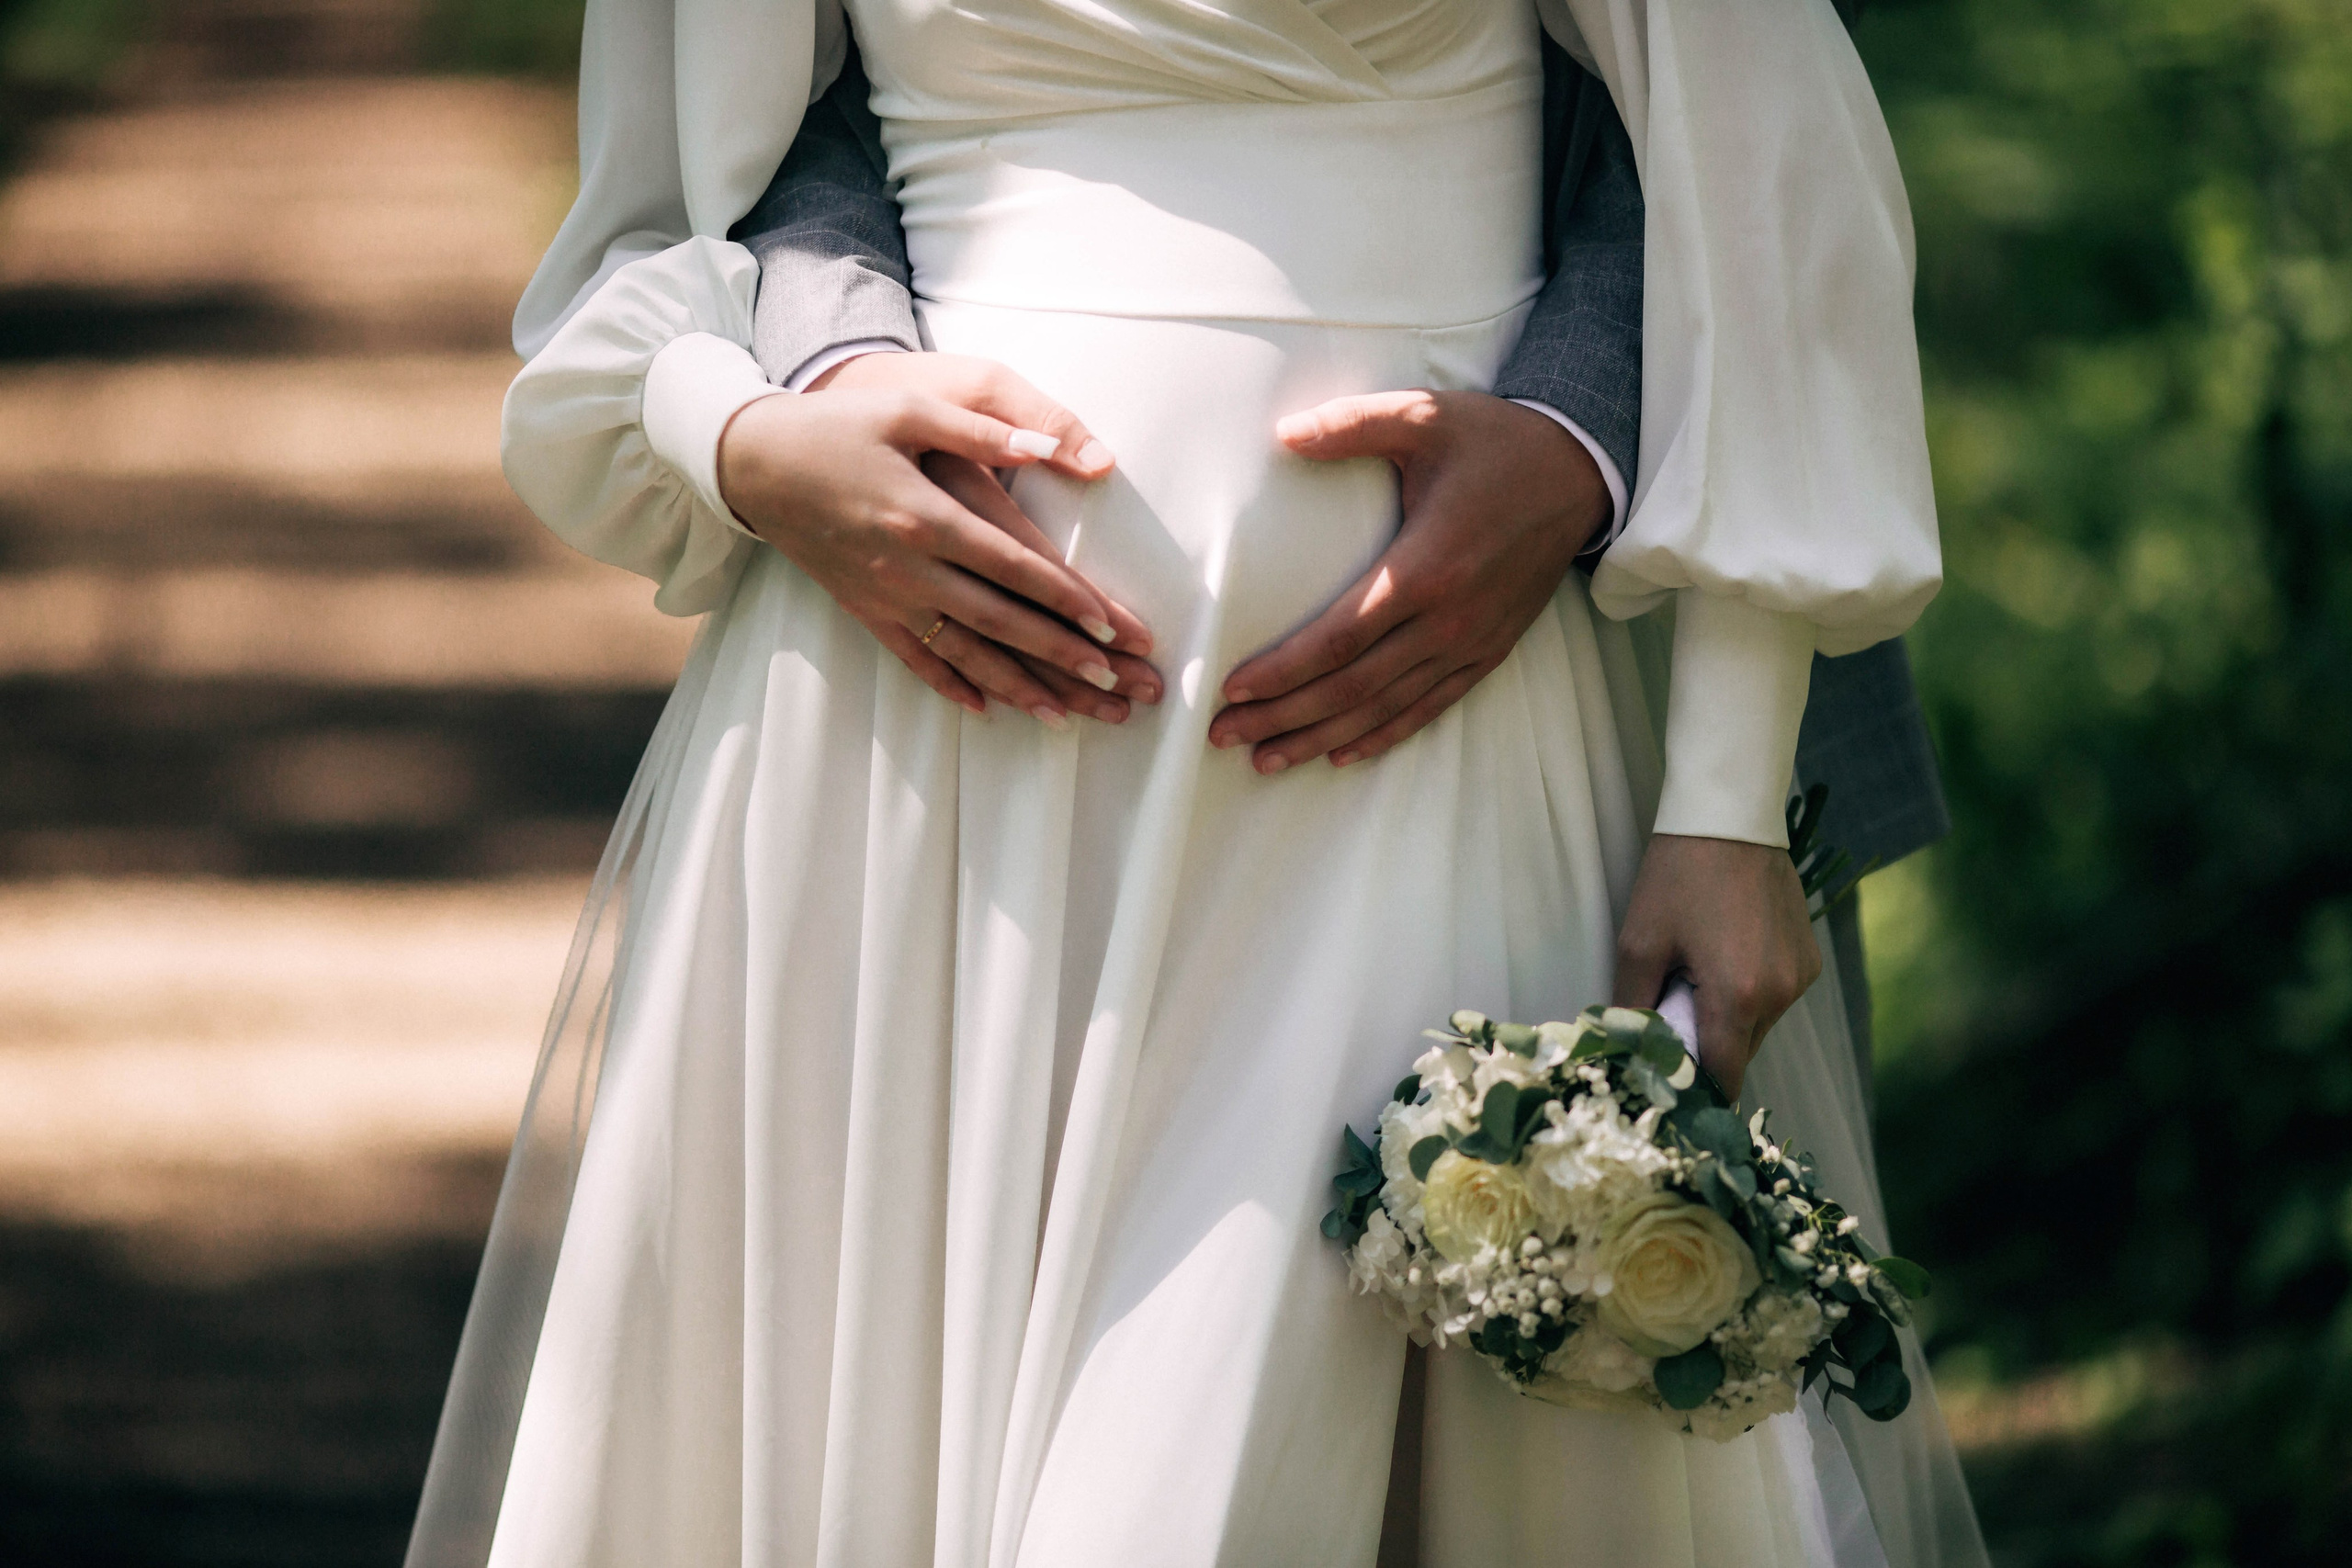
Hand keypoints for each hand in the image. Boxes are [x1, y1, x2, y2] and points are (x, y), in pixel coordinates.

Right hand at [718, 352, 1155, 724]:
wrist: (751, 461)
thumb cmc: (835, 426)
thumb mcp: (909, 410)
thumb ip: (981, 430)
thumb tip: (1051, 445)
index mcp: (927, 515)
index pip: (1014, 566)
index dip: (1067, 598)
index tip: (1112, 627)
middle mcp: (909, 567)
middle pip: (1000, 622)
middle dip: (1062, 656)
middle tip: (1115, 686)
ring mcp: (884, 596)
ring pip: (964, 653)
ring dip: (1020, 686)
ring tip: (1068, 716)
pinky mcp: (862, 610)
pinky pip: (913, 659)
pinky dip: (952, 685)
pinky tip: (987, 709)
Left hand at [1208, 390, 1609, 772]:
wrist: (1580, 472)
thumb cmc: (1495, 442)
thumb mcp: (1424, 417)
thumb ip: (1352, 425)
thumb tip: (1283, 434)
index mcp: (1426, 566)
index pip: (1340, 637)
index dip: (1284, 670)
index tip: (1233, 688)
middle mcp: (1449, 618)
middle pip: (1352, 686)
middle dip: (1284, 715)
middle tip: (1224, 734)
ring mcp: (1472, 642)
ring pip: (1385, 708)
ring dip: (1322, 738)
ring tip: (1267, 759)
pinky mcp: (1489, 651)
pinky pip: (1430, 707)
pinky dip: (1383, 735)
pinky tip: (1342, 754)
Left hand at [1611, 834, 1822, 1100]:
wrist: (1730, 817)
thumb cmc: (1677, 876)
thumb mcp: (1638, 943)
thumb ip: (1632, 1007)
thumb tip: (1627, 1050)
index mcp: (1738, 997)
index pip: (1723, 1077)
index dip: (1694, 1089)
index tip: (1668, 1085)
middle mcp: (1780, 994)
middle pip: (1740, 1053)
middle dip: (1706, 1048)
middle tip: (1669, 1019)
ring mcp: (1800, 976)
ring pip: (1758, 1025)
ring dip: (1728, 1018)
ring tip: (1694, 978)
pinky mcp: (1809, 958)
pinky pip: (1776, 996)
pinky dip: (1749, 992)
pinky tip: (1724, 957)